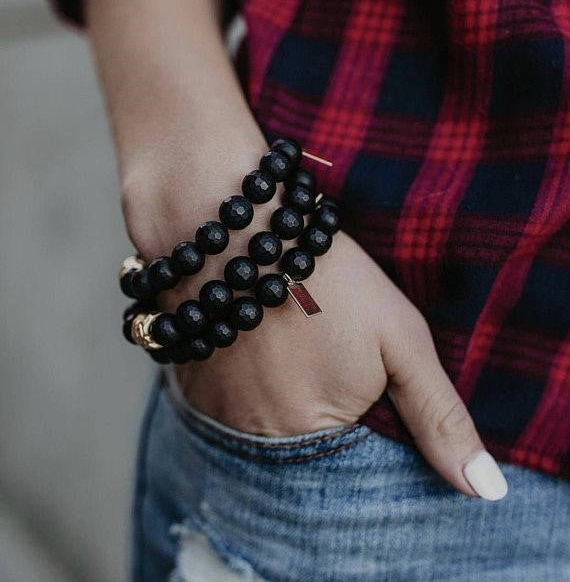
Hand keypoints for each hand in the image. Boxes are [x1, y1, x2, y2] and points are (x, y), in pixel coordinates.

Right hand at [123, 161, 507, 499]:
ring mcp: (214, 415)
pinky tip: (259, 347)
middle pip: (304, 452)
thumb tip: (484, 492)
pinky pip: (227, 406)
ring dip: (282, 400)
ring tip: (291, 346)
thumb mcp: (401, 339)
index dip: (367, 426)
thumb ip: (438, 416)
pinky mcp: (188, 386)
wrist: (236, 225)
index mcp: (315, 438)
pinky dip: (249, 386)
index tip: (362, 381)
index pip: (353, 471)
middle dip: (322, 414)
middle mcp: (255, 441)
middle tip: (322, 353)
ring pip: (264, 428)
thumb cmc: (327, 278)